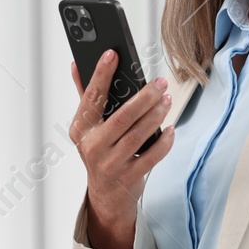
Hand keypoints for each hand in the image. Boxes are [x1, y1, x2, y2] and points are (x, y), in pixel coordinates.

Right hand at [68, 50, 175, 248]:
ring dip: (155, 115)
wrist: (106, 195)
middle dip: (143, 97)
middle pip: (122, 117)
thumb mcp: (88, 127)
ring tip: (166, 100)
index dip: (101, 74)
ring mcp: (110, 163)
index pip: (91, 97)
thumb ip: (85, 96)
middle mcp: (92, 146)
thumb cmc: (99, 152)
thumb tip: (77, 64)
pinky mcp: (129, 177)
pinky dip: (163, 142)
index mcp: (81, 129)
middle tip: (160, 82)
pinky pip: (151, 156)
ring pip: (138, 135)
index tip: (112, 54)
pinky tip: (170, 129)